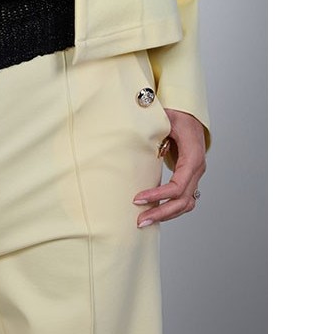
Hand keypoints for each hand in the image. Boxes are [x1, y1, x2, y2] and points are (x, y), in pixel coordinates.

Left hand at [132, 107, 205, 227]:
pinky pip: (184, 198)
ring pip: (186, 204)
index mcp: (193, 157)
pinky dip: (172, 208)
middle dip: (161, 213)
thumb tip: (135, 135)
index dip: (158, 195)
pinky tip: (156, 211)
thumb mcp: (165, 119)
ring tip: (145, 221)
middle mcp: (197, 168)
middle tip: (140, 221)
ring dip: (167, 214)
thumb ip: (153, 130)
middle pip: (182, 201)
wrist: (189, 112)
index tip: (138, 198)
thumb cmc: (178, 114)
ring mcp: (196, 174)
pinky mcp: (190, 176)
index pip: (177, 185)